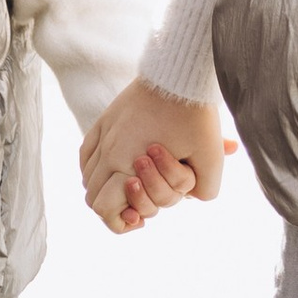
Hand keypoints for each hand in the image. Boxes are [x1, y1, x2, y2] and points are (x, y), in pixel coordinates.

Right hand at [79, 79, 231, 233]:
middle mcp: (109, 151)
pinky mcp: (105, 119)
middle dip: (113, 207)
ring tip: (127, 185)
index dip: (119, 222)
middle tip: (138, 205)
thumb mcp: (211, 160)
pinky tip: (115, 167)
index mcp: (128, 164)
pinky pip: (86, 153)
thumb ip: (204, 190)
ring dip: (104, 187)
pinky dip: (94, 167)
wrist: (181, 75)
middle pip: (92, 196)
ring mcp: (104, 134)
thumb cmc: (196, 118)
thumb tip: (191, 199)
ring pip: (86, 176)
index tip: (140, 219)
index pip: (104, 209)